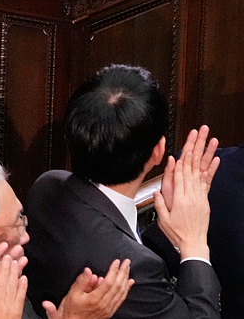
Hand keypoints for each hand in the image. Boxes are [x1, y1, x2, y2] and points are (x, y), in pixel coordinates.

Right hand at [0, 255, 26, 318]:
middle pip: (3, 283)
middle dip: (6, 268)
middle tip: (8, 255)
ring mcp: (9, 309)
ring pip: (12, 288)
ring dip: (15, 273)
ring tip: (17, 261)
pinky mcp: (17, 313)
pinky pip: (20, 298)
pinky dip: (23, 287)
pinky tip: (24, 278)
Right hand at [43, 259, 132, 318]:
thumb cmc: (72, 310)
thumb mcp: (71, 294)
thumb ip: (81, 282)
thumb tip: (88, 271)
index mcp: (95, 299)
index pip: (109, 282)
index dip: (114, 271)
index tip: (116, 262)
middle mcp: (104, 304)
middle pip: (118, 286)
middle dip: (123, 273)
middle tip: (126, 262)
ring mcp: (109, 309)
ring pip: (121, 293)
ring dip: (126, 280)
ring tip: (128, 270)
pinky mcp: (110, 311)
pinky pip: (121, 299)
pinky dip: (126, 290)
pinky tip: (128, 284)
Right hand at [154, 126, 219, 259]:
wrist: (194, 244)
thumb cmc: (176, 232)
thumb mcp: (162, 218)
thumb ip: (160, 201)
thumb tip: (159, 187)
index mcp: (179, 197)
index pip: (181, 172)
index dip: (184, 155)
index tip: (186, 142)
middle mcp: (192, 194)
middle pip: (192, 165)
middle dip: (195, 146)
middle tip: (199, 132)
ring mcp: (200, 196)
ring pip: (202, 170)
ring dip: (206, 153)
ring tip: (210, 139)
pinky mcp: (205, 199)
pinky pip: (209, 182)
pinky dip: (212, 169)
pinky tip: (216, 158)